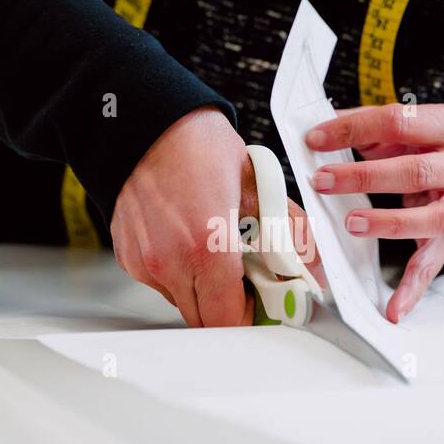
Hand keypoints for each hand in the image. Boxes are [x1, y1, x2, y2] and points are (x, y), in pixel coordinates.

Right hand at [111, 108, 320, 326]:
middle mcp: (169, 263)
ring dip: (204, 290)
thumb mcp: (258, 184)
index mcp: (206, 247)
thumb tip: (313, 263)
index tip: (267, 302)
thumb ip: (290, 232)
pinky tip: (189, 239)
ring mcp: (145, 263)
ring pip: (184, 303)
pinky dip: (180, 273)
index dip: (253, 316)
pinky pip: (162, 284)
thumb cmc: (196, 145)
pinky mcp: (130, 258)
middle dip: (231, 305)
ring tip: (216, 249)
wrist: (144, 123)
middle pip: (206, 320)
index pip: (230, 320)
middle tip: (247, 276)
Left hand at [305, 103, 443, 322]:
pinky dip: (413, 287)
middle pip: (417, 170)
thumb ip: (365, 127)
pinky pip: (435, 263)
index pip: (400, 121)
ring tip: (352, 225)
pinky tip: (394, 307)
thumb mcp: (402, 129)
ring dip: (389, 223)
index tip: (316, 138)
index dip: (354, 129)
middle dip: (365, 177)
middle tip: (324, 181)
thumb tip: (318, 133)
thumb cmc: (425, 146)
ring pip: (434, 218)